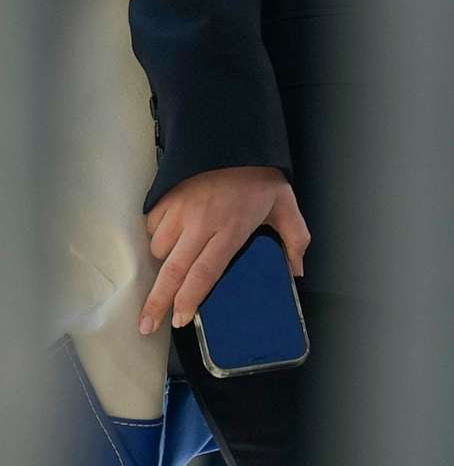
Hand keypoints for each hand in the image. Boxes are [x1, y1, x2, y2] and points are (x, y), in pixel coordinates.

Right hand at [140, 166, 307, 335]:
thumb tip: (294, 271)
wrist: (236, 139)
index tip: (179, 319)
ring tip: (172, 270)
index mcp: (231, 228)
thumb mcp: (285, 206)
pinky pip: (151, 229)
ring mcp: (180, 211)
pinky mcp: (166, 199)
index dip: (189, 299)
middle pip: (173, 271)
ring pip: (159, 250)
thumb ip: (294, 239)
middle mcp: (201, 223)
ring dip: (163, 265)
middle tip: (146, 325)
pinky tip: (169, 241)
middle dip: (157, 302)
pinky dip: (156, 239)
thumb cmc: (261, 178)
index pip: (204, 272)